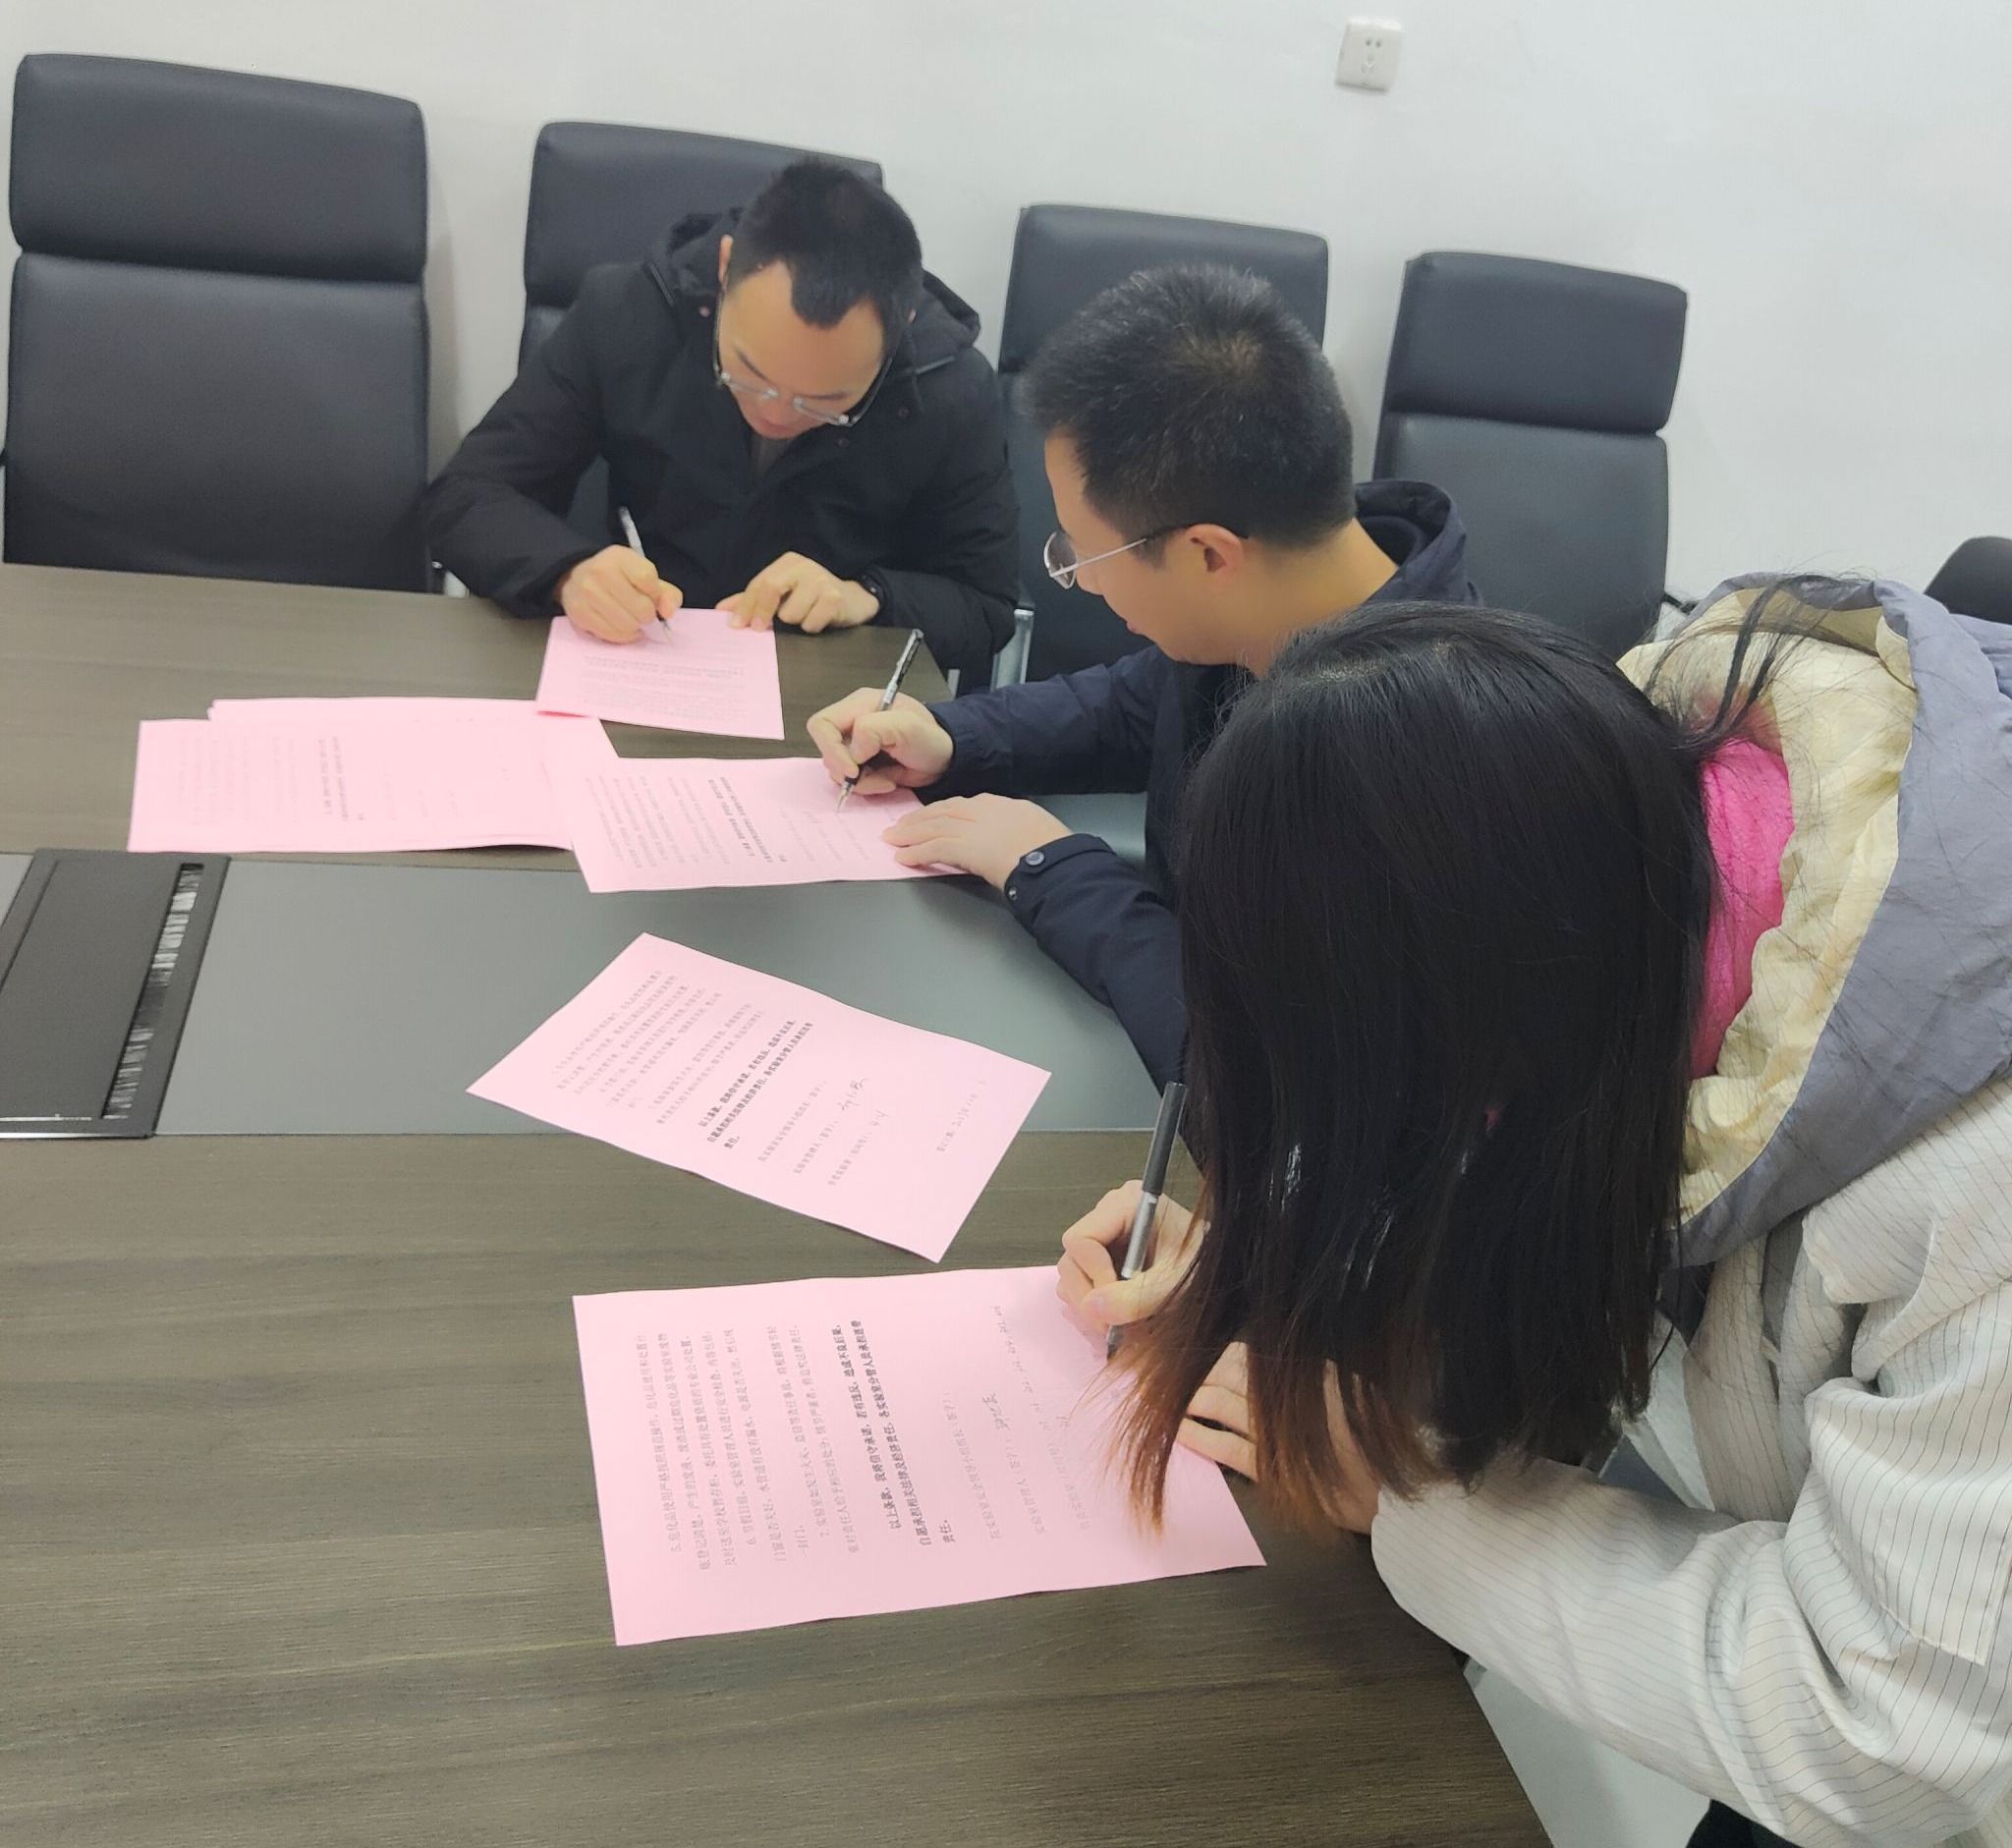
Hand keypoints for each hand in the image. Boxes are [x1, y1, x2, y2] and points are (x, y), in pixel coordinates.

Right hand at [558, 545, 682, 642]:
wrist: (576, 577)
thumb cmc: (617, 578)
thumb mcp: (643, 575)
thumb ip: (666, 593)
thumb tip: (669, 613)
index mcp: (620, 557)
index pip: (648, 579)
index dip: (655, 594)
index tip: (650, 595)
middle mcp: (600, 572)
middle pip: (641, 608)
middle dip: (646, 614)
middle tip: (640, 611)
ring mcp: (587, 593)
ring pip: (628, 625)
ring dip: (634, 626)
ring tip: (629, 617)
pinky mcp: (579, 613)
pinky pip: (612, 635)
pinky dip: (622, 635)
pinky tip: (620, 626)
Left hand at [721, 552, 877, 632]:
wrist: (853, 600)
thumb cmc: (813, 598)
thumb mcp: (784, 594)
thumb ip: (754, 600)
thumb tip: (722, 610)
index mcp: (787, 563)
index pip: (759, 583)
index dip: (745, 605)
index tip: (735, 625)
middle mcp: (803, 566)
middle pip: (771, 588)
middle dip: (763, 612)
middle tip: (758, 630)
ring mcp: (820, 580)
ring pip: (791, 613)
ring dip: (795, 623)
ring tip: (805, 618)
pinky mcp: (835, 596)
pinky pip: (811, 622)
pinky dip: (812, 627)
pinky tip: (820, 620)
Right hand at [806, 688, 953, 795]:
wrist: (944, 759)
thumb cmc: (931, 737)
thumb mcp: (907, 726)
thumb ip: (872, 730)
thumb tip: (852, 752)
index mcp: (859, 706)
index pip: (822, 724)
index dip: (830, 748)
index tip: (852, 770)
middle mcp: (852, 725)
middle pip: (826, 750)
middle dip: (847, 770)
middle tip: (870, 776)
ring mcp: (856, 747)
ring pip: (836, 770)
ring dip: (860, 782)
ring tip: (886, 779)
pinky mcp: (862, 767)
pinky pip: (850, 782)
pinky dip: (866, 787)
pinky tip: (886, 782)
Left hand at [880, 795, 1070, 889]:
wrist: (1056, 862)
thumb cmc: (1052, 852)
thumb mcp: (1034, 829)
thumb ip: (1013, 829)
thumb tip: (1004, 839)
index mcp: (1001, 805)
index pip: (961, 805)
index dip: (940, 812)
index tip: (926, 817)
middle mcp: (984, 811)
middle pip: (942, 812)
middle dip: (918, 820)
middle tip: (899, 827)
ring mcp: (974, 828)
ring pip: (933, 827)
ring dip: (909, 834)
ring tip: (893, 840)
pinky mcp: (967, 848)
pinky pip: (934, 847)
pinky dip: (916, 852)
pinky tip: (903, 857)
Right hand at [1055, 1180, 1201, 1337]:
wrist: (1217, 1274)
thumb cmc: (1201, 1269)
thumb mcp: (1174, 1284)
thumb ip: (1136, 1298)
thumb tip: (1092, 1308)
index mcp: (1126, 1204)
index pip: (1081, 1239)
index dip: (1094, 1275)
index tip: (1117, 1301)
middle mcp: (1109, 1214)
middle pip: (1072, 1258)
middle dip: (1089, 1295)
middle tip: (1113, 1325)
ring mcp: (1104, 1236)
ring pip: (1072, 1273)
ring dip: (1089, 1303)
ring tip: (1119, 1321)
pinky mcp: (1102, 1257)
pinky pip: (1080, 1282)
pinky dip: (1093, 1303)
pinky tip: (1119, 1311)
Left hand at [1177, 1344, 1383, 1534]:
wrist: (1395, 1496)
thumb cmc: (1373, 1445)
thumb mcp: (1345, 1395)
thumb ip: (1304, 1380)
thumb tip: (1255, 1369)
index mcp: (1310, 1370)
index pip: (1243, 1354)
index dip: (1210, 1355)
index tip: (1188, 1356)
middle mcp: (1290, 1394)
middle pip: (1224, 1373)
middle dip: (1190, 1373)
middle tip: (1159, 1374)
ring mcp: (1279, 1431)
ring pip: (1218, 1404)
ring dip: (1188, 1399)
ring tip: (1164, 1400)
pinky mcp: (1272, 1469)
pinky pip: (1225, 1446)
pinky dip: (1199, 1436)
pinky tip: (1179, 1431)